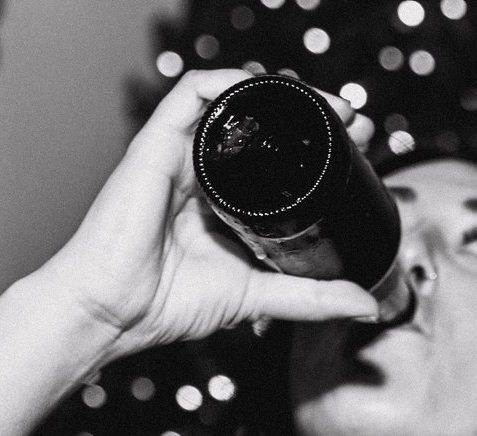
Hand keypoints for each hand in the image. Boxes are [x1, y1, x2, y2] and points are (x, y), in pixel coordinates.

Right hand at [37, 69, 381, 359]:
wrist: (112, 312)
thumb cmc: (165, 305)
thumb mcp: (256, 297)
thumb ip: (310, 298)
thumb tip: (365, 305)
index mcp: (224, 201)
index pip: (276, 156)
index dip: (319, 144)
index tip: (361, 146)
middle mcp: (202, 171)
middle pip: (261, 121)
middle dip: (312, 112)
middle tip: (355, 121)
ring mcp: (179, 154)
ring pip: (234, 99)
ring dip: (282, 92)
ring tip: (325, 104)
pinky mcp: (155, 144)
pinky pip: (193, 93)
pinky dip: (230, 83)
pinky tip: (265, 89)